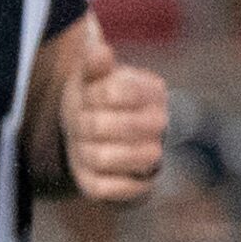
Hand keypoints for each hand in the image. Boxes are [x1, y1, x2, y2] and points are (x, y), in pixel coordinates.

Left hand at [59, 17, 167, 202]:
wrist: (95, 135)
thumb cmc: (92, 99)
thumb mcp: (90, 75)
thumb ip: (94, 63)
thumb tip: (100, 51)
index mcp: (154, 92)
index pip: (117, 91)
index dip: (93, 94)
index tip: (87, 95)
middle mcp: (160, 125)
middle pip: (106, 126)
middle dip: (82, 124)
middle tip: (80, 122)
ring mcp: (151, 159)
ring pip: (102, 158)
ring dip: (83, 150)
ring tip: (84, 144)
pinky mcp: (138, 190)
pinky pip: (106, 189)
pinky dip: (91, 179)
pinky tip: (91, 167)